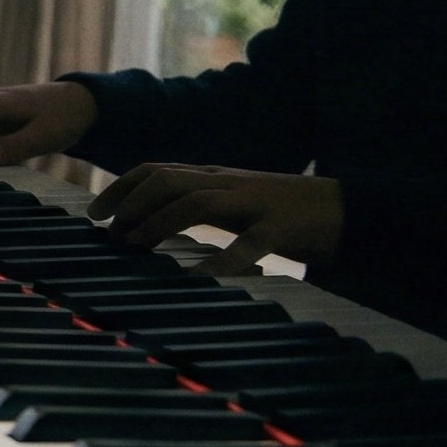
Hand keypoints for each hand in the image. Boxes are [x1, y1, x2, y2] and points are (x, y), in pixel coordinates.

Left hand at [87, 164, 342, 276]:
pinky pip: (248, 245)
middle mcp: (229, 183)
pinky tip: (198, 277)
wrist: (351, 211)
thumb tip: (150, 223)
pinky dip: (220, 261)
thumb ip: (199, 204)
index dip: (121, 187)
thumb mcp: (235, 202)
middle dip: (130, 203)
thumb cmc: (286, 213)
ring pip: (197, 200)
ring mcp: (255, 203)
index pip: (157, 170)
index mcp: (216, 177)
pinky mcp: (282, 229)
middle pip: (168, 179)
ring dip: (158, 222)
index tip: (94, 213)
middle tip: (109, 235)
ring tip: (133, 246)